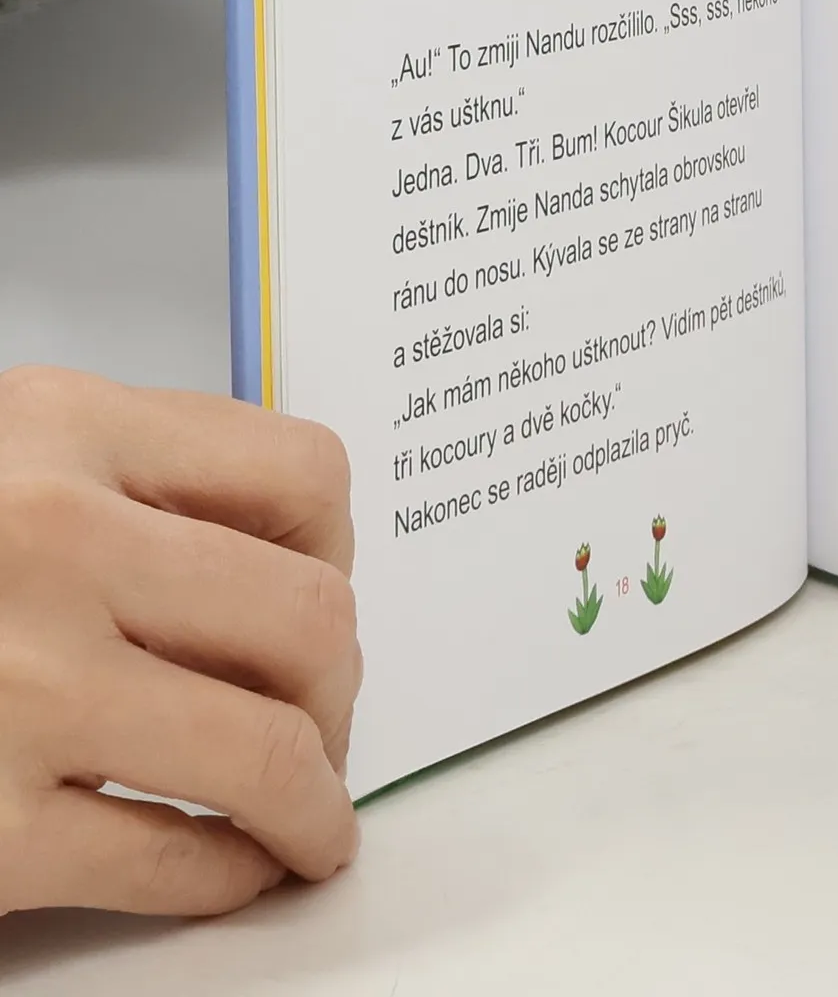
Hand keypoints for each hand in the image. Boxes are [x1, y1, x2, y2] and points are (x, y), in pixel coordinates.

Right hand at [0, 367, 360, 917]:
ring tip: (309, 815)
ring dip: (313, 796)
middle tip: (326, 721)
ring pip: (269, 747)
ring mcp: (19, 691)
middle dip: (338, 688)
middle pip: (308, 618)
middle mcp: (50, 546)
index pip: (302, 474)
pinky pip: (173, 858)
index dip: (336, 552)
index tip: (325, 595)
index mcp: (59, 432)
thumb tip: (268, 553)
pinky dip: (230, 872)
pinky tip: (229, 866)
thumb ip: (116, 479)